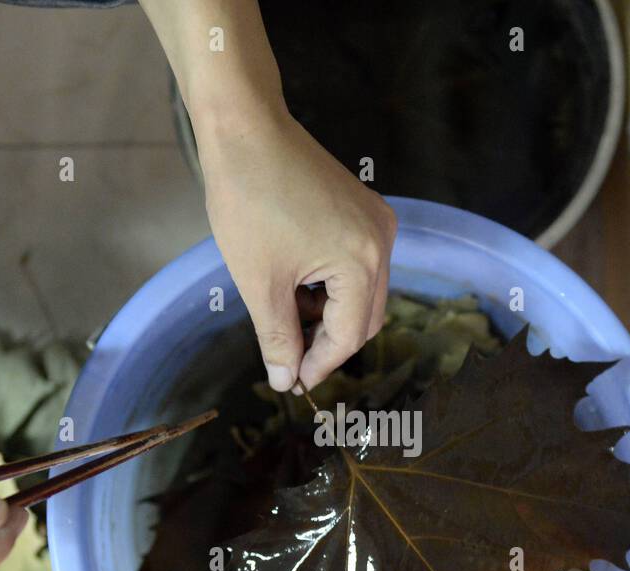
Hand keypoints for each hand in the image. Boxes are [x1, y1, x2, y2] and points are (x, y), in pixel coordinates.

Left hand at [195, 106, 396, 392]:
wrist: (246, 128)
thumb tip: (286, 380)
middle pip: (366, 318)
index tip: (292, 382)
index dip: (320, 364)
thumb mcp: (259, 281)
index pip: (349, 336)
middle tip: (289, 358)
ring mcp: (378, 222)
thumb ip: (277, 337)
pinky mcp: (365, 209)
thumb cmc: (248, 200)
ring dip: (328, 313)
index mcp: (363, 262)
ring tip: (284, 314)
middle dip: (328, 342)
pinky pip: (358, 264)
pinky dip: (331, 284)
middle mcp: (383, 242)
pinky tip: (296, 283)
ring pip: (363, 293)